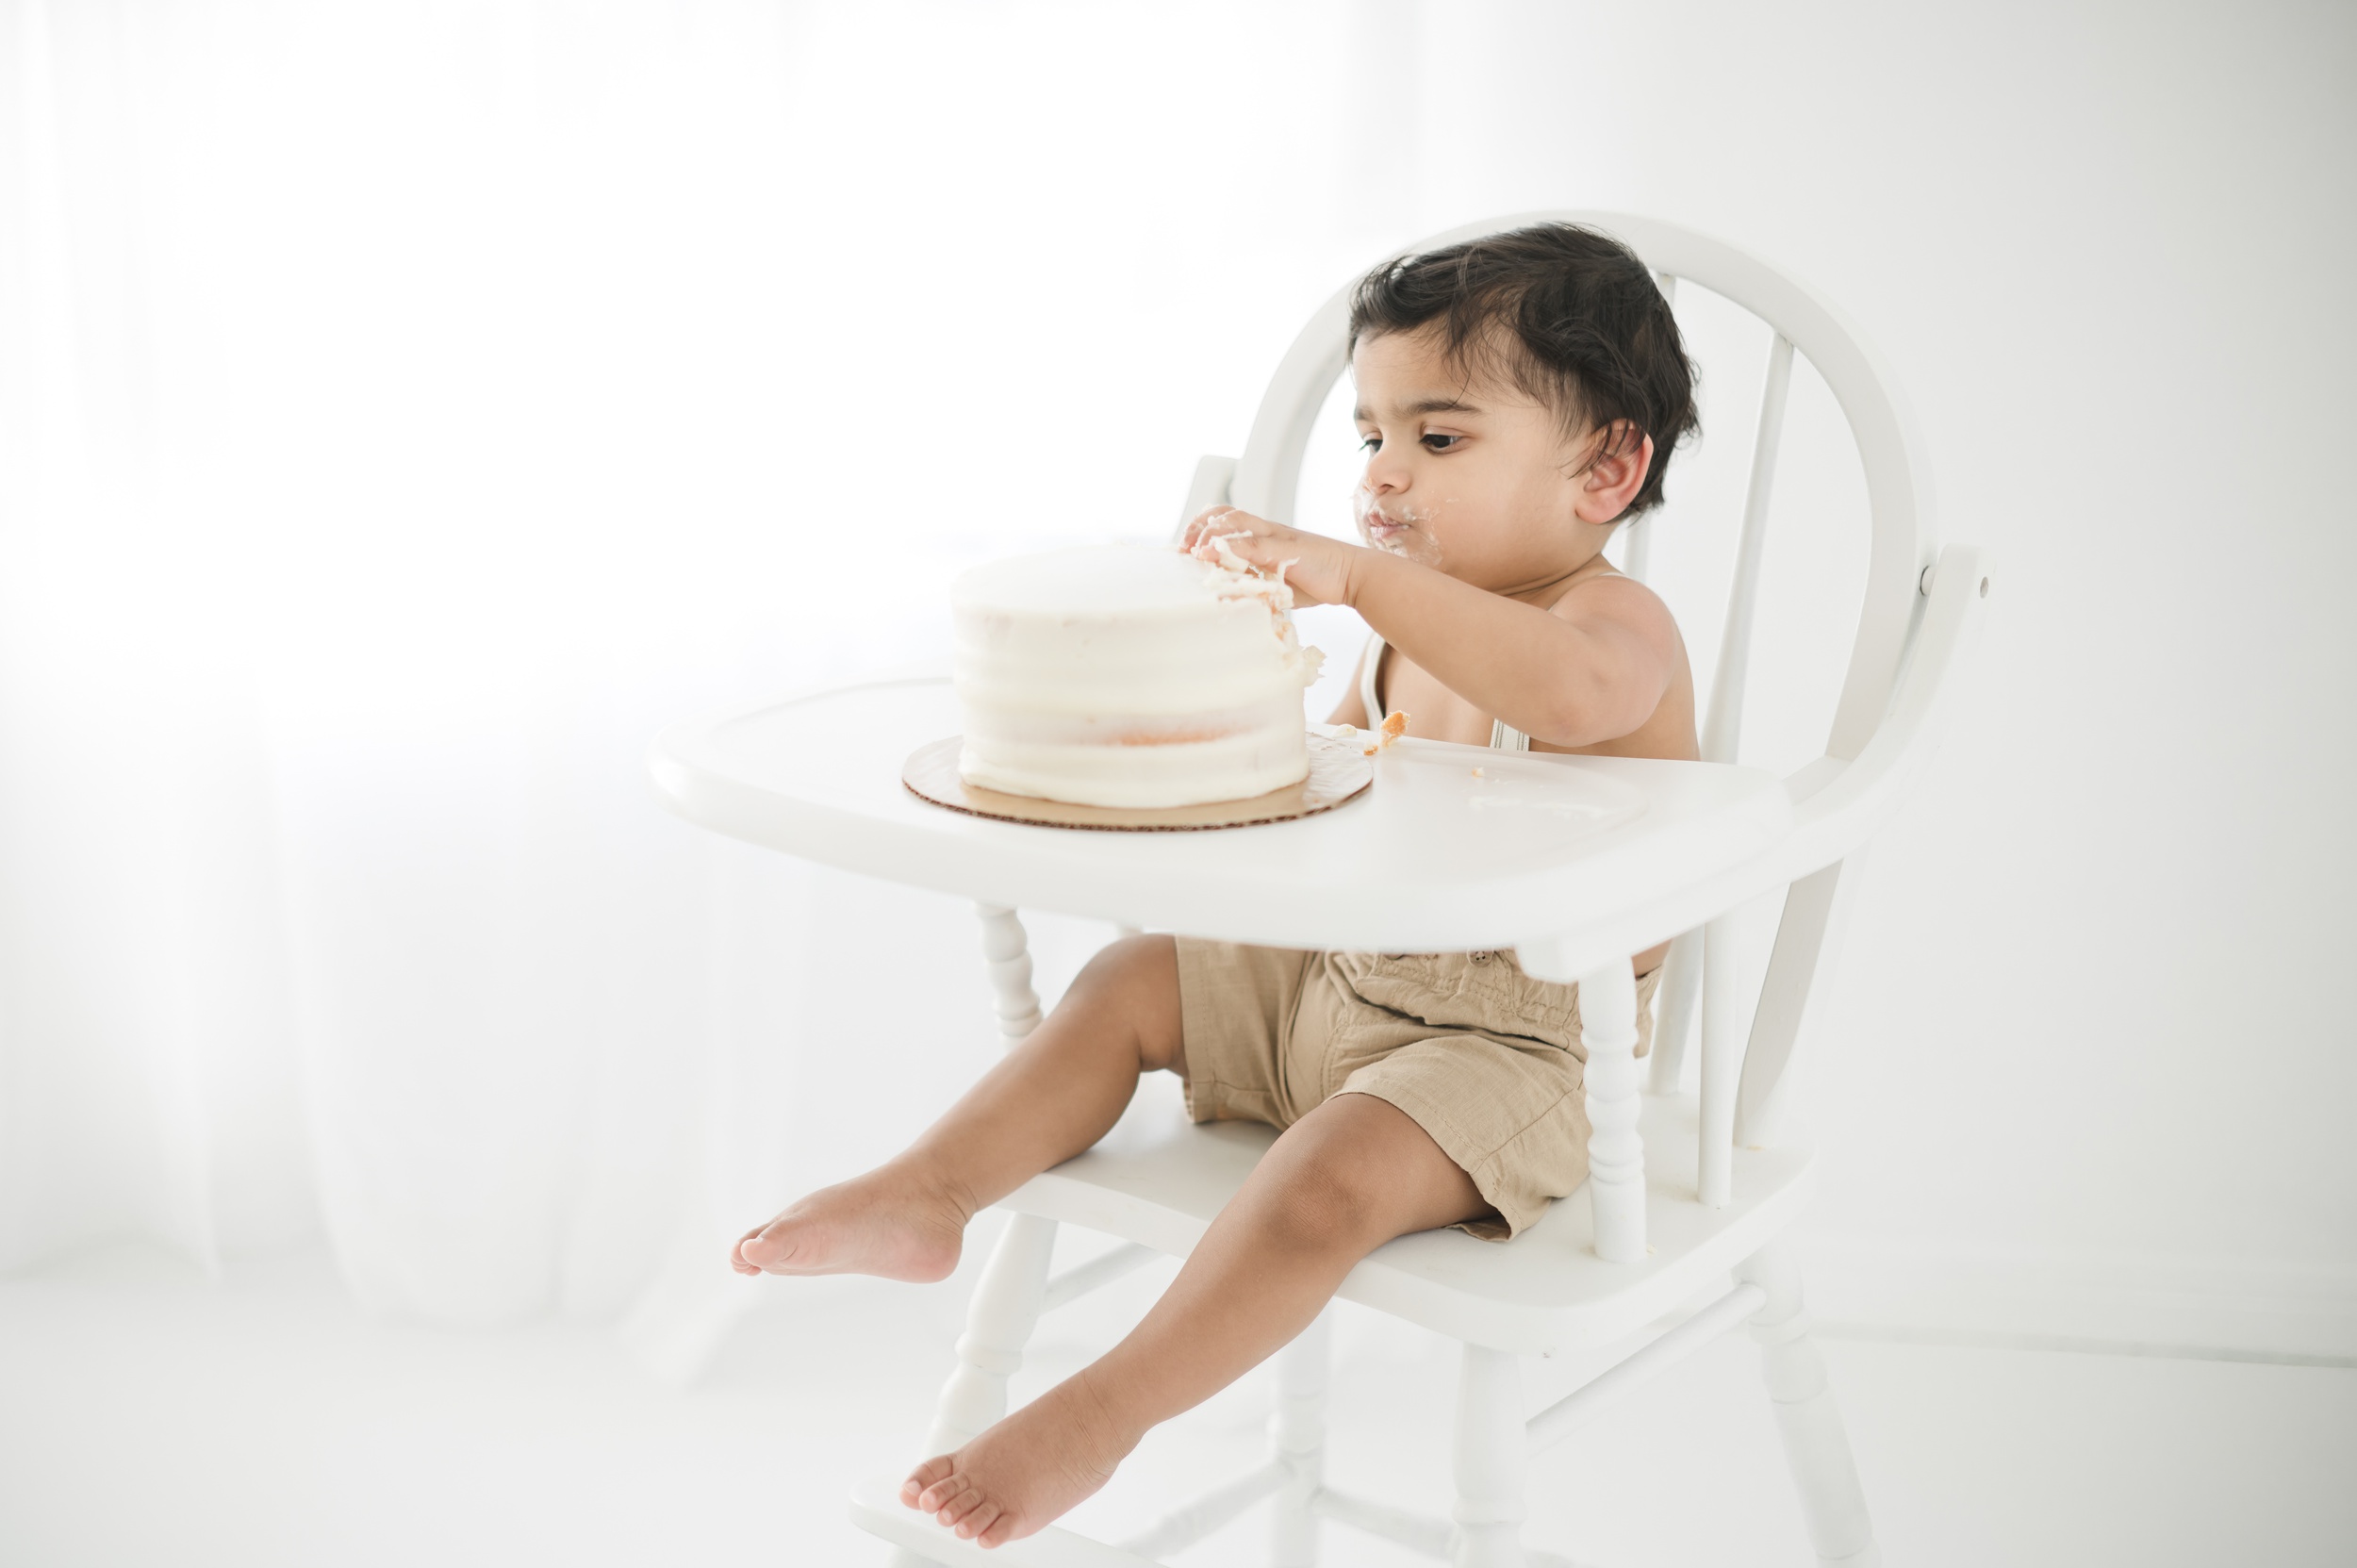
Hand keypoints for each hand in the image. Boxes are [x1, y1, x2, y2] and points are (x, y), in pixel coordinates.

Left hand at [1179, 507, 1360, 606]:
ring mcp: (1276, 538)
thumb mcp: (1277, 584)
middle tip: (1184, 549)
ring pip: (1235, 522)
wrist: (1352, 576)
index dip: (1202, 527)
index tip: (1185, 548)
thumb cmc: (1317, 580)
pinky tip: (1211, 556)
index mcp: (1264, 535)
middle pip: (1225, 513)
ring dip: (1209, 534)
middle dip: (1199, 526)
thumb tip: (1227, 598)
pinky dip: (1229, 548)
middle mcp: (1267, 530)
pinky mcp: (1285, 551)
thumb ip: (1254, 585)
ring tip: (1194, 551)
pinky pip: (1253, 545)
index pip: (1227, 518)